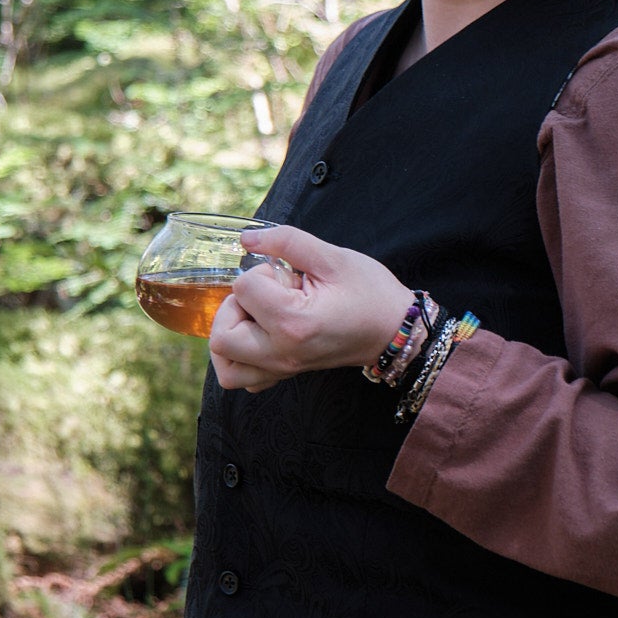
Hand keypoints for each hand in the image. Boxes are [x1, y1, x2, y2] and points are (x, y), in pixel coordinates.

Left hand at [208, 223, 413, 393]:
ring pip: (226, 368)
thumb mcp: (333, 257)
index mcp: (293, 323)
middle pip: (222, 337)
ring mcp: (283, 369)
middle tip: (265, 295)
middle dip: (234, 306)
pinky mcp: (286, 374)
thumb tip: (246, 238)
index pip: (243, 290)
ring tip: (255, 317)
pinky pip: (244, 378)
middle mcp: (282, 353)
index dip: (261, 273)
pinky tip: (259, 335)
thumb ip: (286, 241)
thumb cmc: (371, 294)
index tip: (290, 276)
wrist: (396, 330)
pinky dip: (240, 358)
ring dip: (230, 337)